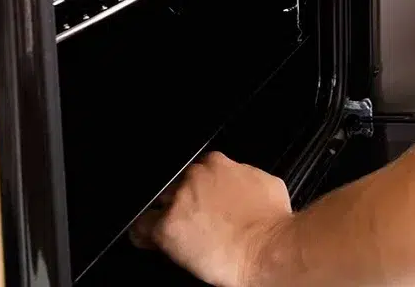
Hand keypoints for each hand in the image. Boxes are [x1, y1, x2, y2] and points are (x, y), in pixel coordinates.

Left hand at [129, 152, 291, 286]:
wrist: (267, 248)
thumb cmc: (273, 222)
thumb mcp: (267, 185)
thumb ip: (245, 178)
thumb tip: (242, 184)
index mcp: (218, 164)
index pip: (198, 170)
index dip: (201, 188)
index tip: (205, 201)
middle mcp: (195, 177)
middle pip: (178, 185)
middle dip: (185, 200)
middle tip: (198, 221)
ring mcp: (179, 200)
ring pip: (160, 204)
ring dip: (169, 216)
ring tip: (181, 235)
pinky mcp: (167, 227)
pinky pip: (142, 229)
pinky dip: (144, 236)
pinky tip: (151, 242)